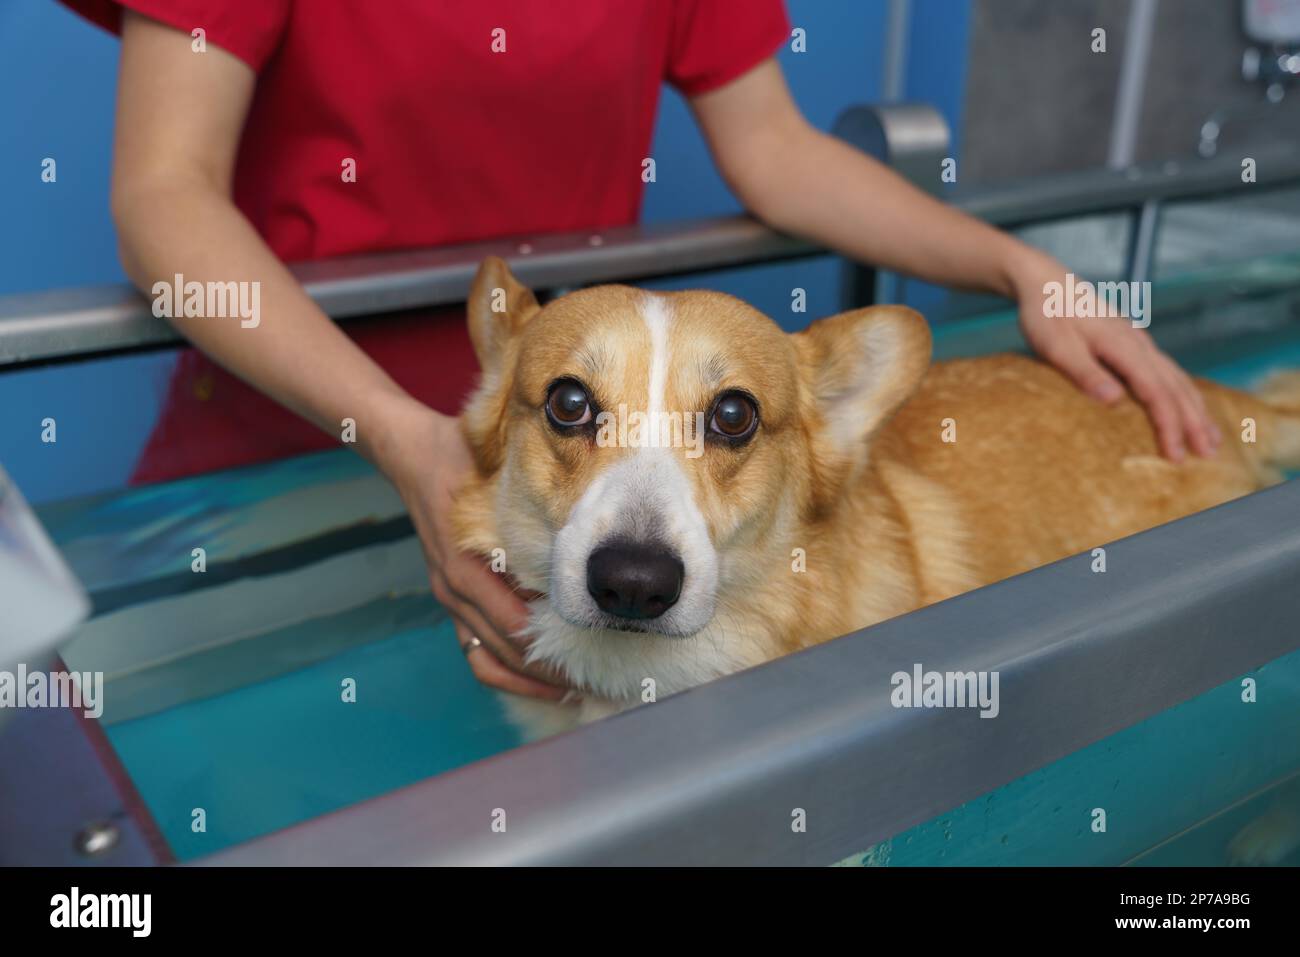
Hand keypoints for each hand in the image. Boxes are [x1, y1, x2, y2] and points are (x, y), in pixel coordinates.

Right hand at [374, 401, 569, 699]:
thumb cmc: (462, 460)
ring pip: (489, 660)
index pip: (514, 626)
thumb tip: (588, 524)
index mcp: (465, 567)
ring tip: (577, 692)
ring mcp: (450, 599)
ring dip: (532, 681)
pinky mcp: (452, 601)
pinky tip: (542, 679)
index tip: (598, 664)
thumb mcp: (497, 474)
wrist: (413, 456)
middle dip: (553, 675)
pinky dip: (507, 672)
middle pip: (506, 652)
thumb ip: (532, 501)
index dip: (555, 652)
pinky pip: (475, 652)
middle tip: (603, 687)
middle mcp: (454, 590)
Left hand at [1008, 251, 1220, 461]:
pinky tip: (1189, 406)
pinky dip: (1184, 393)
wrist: (1047, 283)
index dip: (1168, 425)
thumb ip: (1085, 372)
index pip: (1155, 393)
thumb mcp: (1056, 347)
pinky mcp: (1135, 344)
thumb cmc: (1047, 315)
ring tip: (1210, 438)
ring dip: (1196, 409)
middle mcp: (1140, 344)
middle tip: (1209, 455)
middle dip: (1194, 423)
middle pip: (1176, 388)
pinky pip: (1169, 372)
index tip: (1175, 454)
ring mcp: (1140, 342)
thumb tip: (1114, 400)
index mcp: (1123, 347)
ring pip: (1178, 379)